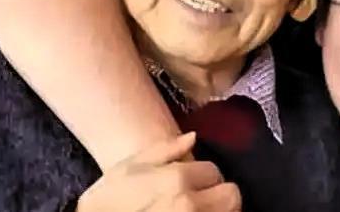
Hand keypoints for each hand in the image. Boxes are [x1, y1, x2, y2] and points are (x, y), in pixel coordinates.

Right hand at [76, 132, 241, 211]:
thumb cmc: (107, 202)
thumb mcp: (129, 168)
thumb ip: (165, 150)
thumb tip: (193, 136)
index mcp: (177, 179)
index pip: (214, 172)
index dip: (204, 176)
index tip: (191, 182)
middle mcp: (190, 205)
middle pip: (231, 196)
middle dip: (219, 194)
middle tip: (203, 197)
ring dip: (218, 210)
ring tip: (200, 208)